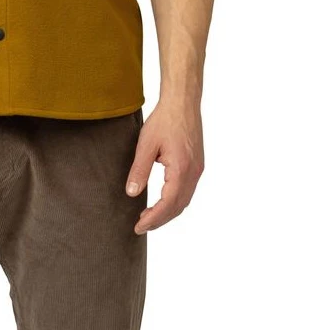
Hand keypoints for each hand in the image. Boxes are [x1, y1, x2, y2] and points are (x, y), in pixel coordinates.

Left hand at [125, 99, 203, 234]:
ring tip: (149, 216)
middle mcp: (193, 173)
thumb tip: (132, 193)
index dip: (153, 219)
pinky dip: (175, 201)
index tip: (138, 227)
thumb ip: (139, 170)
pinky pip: (188, 190)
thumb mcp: (146, 144)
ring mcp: (198, 170)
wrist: (182, 103)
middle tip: (141, 225)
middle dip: (160, 219)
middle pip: (178, 207)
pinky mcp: (197, 165)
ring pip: (185, 200)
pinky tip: (163, 200)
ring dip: (168, 211)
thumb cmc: (164, 120)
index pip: (167, 204)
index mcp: (181, 170)